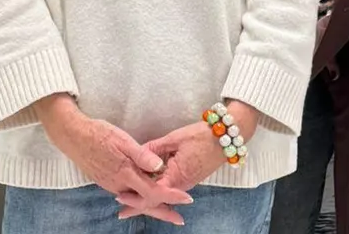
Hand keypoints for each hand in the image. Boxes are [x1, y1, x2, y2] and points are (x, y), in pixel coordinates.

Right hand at [35, 96, 192, 223]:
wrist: (72, 136)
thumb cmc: (98, 134)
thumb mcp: (122, 139)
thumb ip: (141, 155)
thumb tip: (159, 166)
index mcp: (125, 174)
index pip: (153, 191)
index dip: (171, 196)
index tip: (186, 199)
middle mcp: (118, 184)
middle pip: (145, 203)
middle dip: (163, 212)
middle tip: (179, 220)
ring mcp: (111, 185)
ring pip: (135, 201)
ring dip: (151, 207)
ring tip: (167, 211)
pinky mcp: (106, 182)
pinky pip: (126, 195)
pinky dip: (138, 199)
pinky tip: (144, 198)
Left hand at [117, 103, 260, 221]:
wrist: (227, 138)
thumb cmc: (201, 136)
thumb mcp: (175, 138)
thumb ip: (155, 149)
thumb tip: (138, 155)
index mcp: (177, 176)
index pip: (153, 193)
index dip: (136, 197)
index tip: (121, 199)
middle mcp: (182, 185)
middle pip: (157, 199)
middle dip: (139, 205)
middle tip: (122, 213)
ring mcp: (187, 183)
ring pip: (163, 195)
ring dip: (147, 198)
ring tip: (130, 202)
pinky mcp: (189, 178)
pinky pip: (170, 189)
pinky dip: (157, 191)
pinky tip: (148, 188)